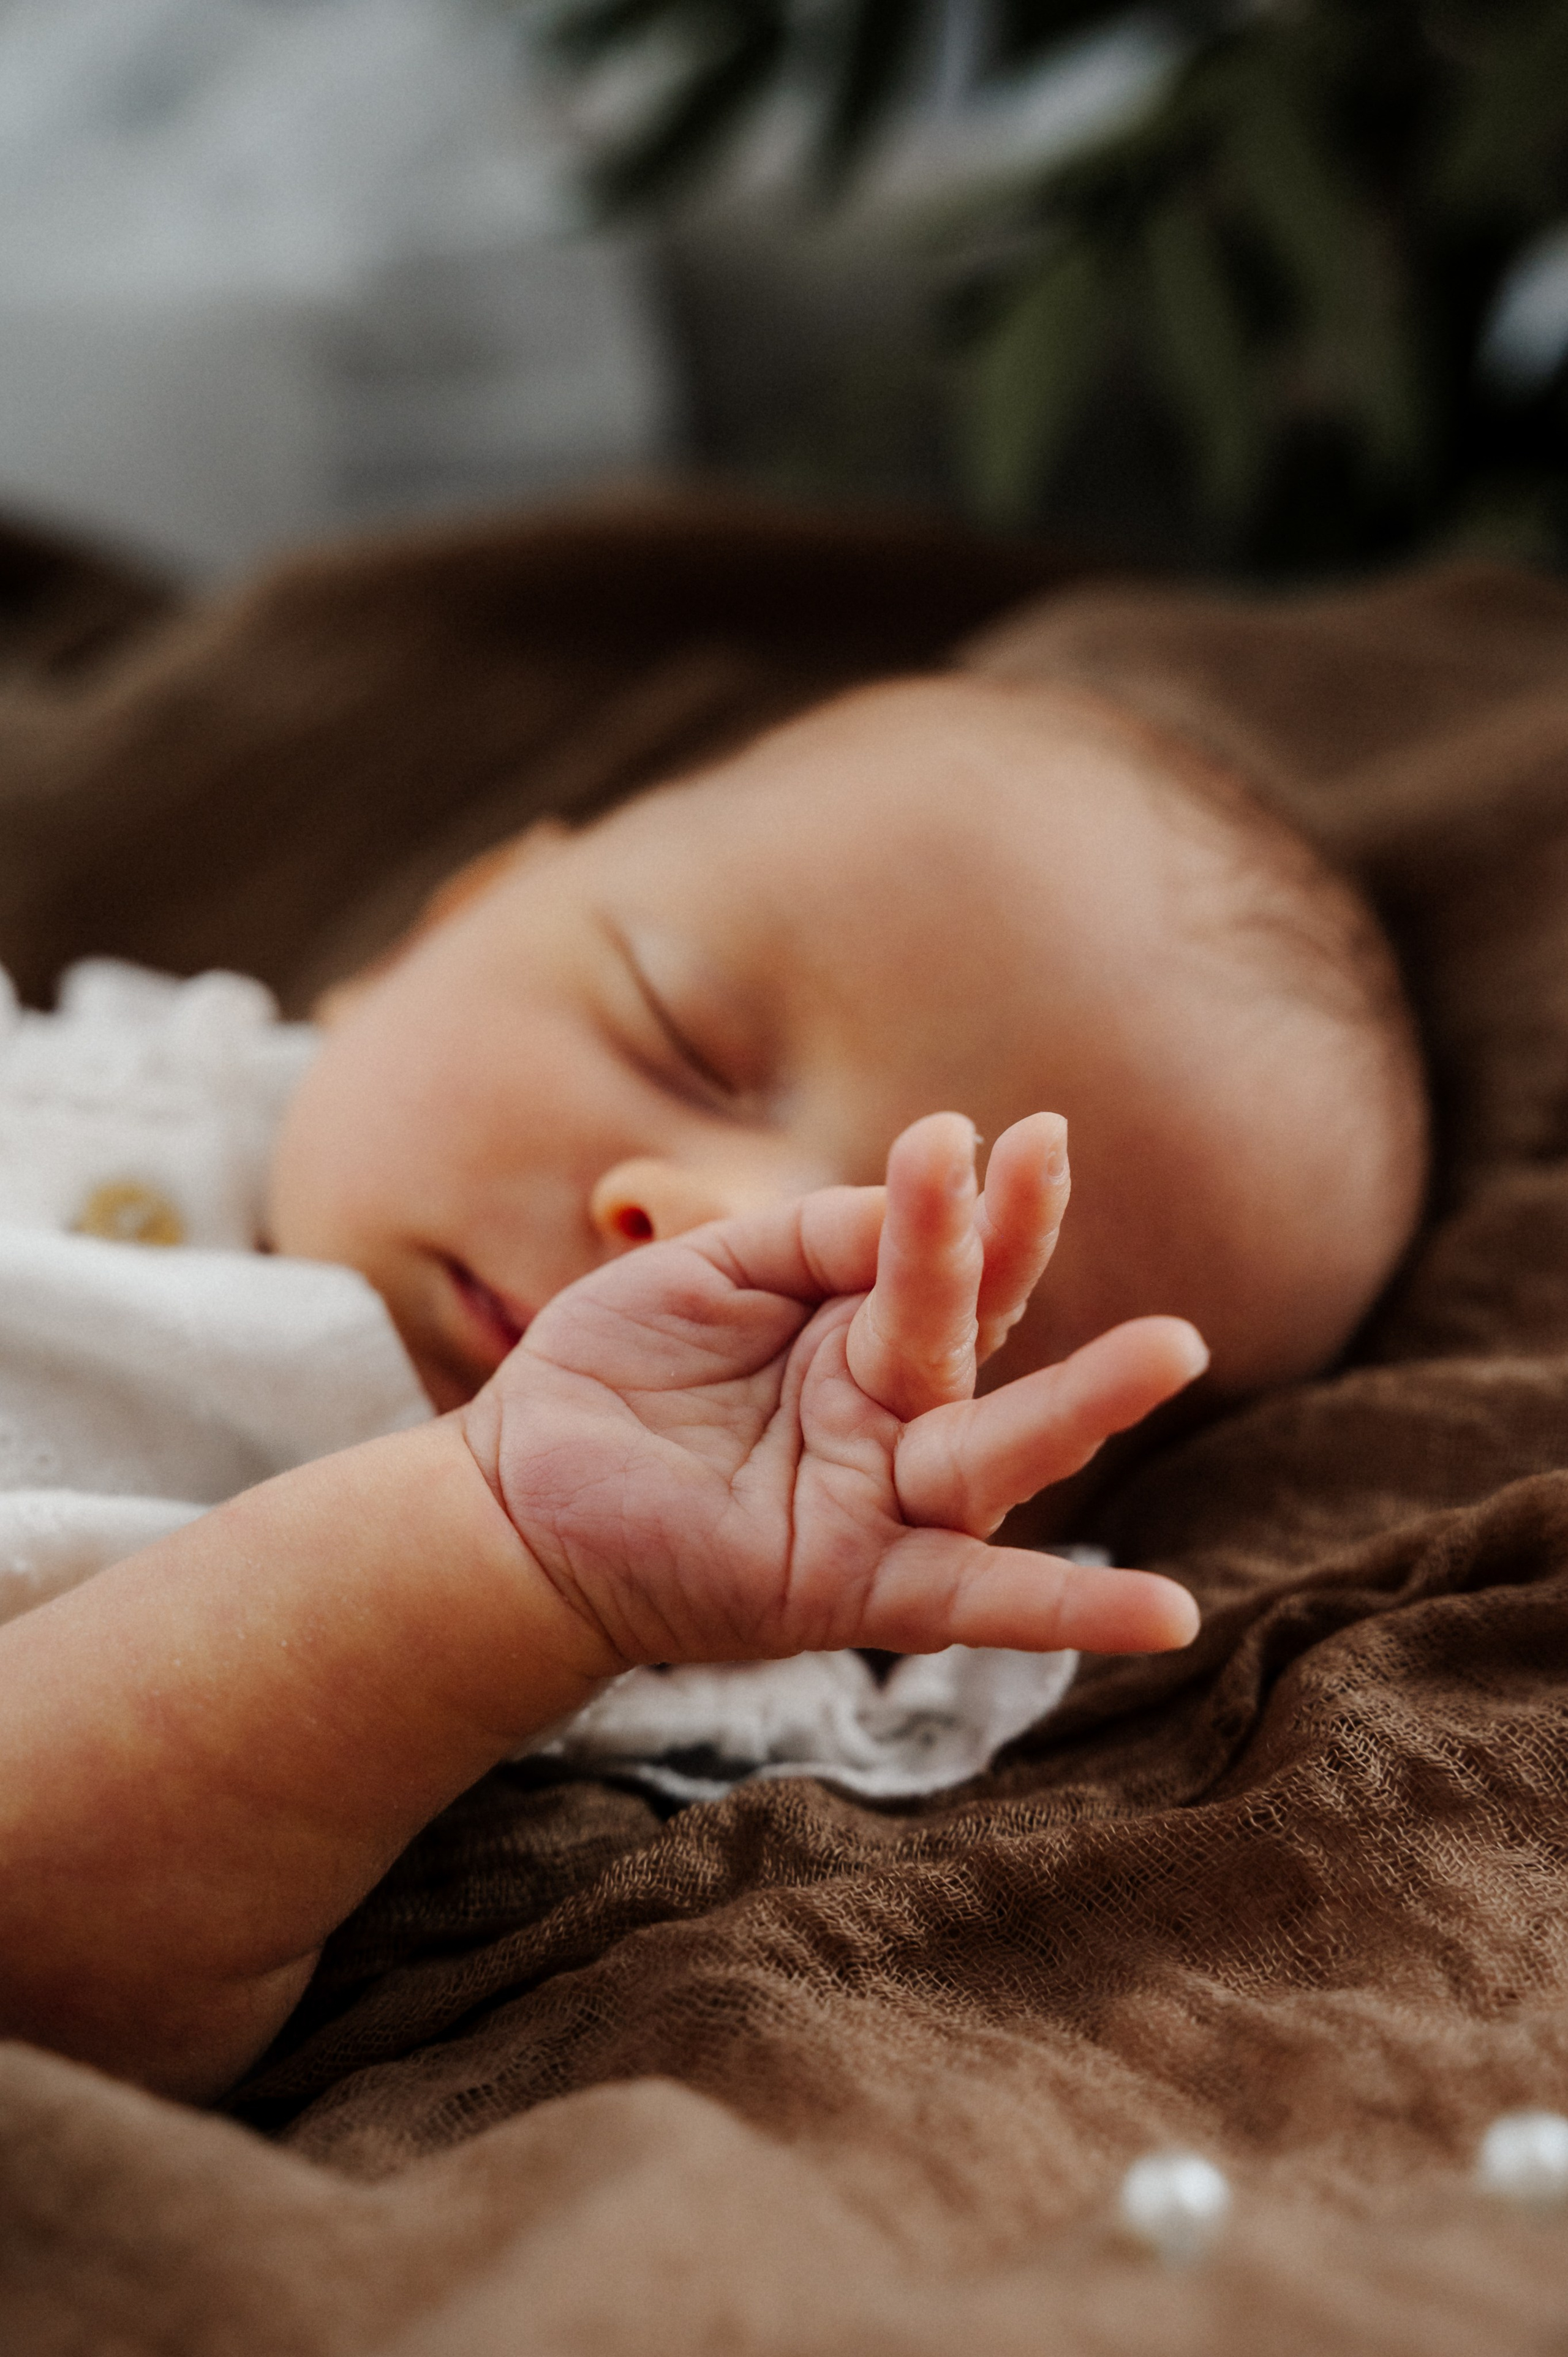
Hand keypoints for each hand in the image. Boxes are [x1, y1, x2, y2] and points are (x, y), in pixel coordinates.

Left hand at [462, 1112, 1205, 1673]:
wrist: (516, 1495)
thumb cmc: (617, 1377)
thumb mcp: (710, 1270)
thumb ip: (818, 1235)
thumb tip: (930, 1187)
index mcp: (862, 1337)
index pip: (945, 1263)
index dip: (978, 1198)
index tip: (1024, 1129)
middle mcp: (890, 1420)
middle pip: (975, 1336)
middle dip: (1018, 1248)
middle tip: (1053, 1147)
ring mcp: (878, 1505)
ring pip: (993, 1455)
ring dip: (1082, 1407)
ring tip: (1173, 1347)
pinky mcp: (850, 1587)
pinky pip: (968, 1601)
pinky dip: (1065, 1612)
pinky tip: (1167, 1616)